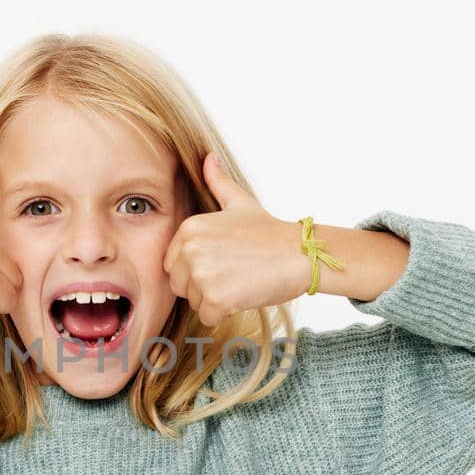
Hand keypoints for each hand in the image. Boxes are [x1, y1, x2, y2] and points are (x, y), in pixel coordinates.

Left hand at [163, 152, 309, 326]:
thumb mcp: (240, 202)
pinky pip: (207, 317)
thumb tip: (208, 157)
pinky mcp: (214, 298)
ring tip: (241, 282)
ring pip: (194, 302)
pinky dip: (224, 314)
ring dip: (215, 300)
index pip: (173, 263)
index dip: (196, 268)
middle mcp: (189, 249)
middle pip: (180, 285)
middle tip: (234, 274)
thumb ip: (218, 183)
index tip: (223, 262)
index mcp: (189, 228)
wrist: (301, 253)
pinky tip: (244, 295)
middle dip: (203, 286)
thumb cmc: (271, 232)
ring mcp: (201, 274)